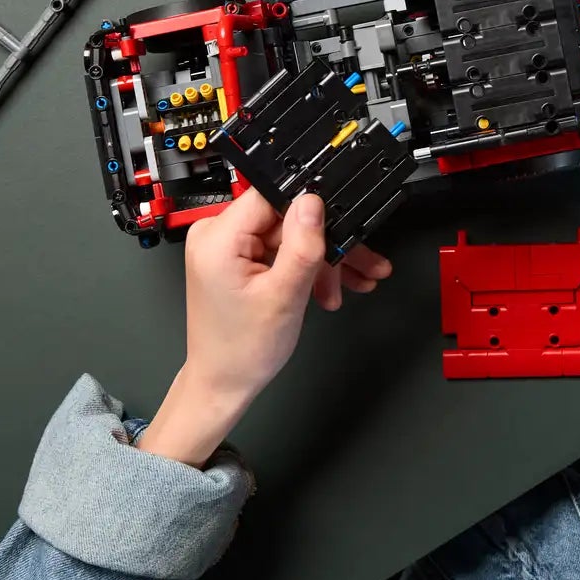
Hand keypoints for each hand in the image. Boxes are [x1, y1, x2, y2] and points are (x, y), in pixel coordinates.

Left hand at [136, 192, 391, 465]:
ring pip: (290, 236)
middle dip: (326, 245)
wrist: (224, 384)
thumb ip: (302, 245)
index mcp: (218, 237)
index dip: (312, 207)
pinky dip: (307, 268)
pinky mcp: (239, 259)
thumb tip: (313, 200)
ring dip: (324, 261)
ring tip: (357, 280)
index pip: (273, 196)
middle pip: (287, 218)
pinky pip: (280, 251)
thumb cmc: (243, 349)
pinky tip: (332, 287)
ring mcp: (228, 247)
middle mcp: (217, 234)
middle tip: (363, 263)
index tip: (344, 222)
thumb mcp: (284, 296)